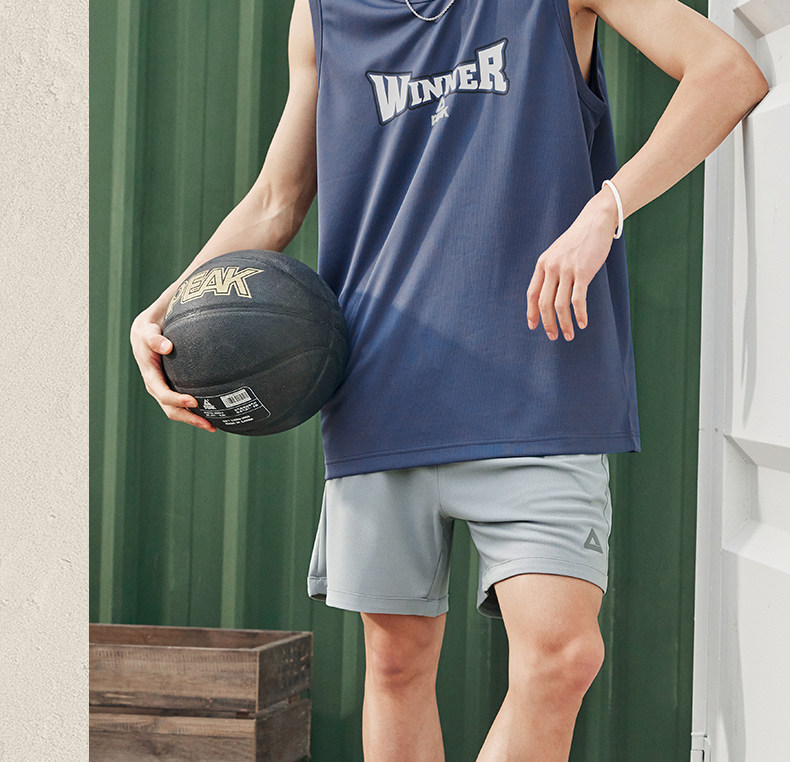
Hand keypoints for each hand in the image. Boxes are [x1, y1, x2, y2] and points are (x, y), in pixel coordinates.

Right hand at [130, 308, 216, 431]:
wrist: (146, 333)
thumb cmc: (148, 330)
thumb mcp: (147, 331)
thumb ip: (155, 339)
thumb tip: (167, 347)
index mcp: (151, 376)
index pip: (163, 394)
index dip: (177, 400)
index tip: (194, 401)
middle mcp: (157, 387)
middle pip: (172, 410)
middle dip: (190, 419)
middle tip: (209, 424)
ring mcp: (165, 389)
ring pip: (179, 411)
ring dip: (195, 419)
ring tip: (214, 425)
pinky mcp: (173, 387)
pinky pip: (185, 404)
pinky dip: (197, 410)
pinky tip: (213, 412)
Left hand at [526, 189, 618, 340]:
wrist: (595, 222)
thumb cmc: (577, 241)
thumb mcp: (557, 254)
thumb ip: (551, 271)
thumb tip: (548, 294)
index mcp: (542, 265)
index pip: (532, 294)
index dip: (531, 313)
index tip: (533, 326)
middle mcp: (551, 268)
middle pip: (544, 303)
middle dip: (547, 323)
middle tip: (553, 336)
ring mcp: (566, 270)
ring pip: (560, 305)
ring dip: (564, 323)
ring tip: (568, 335)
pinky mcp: (583, 271)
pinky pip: (578, 299)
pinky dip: (579, 314)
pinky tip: (582, 323)